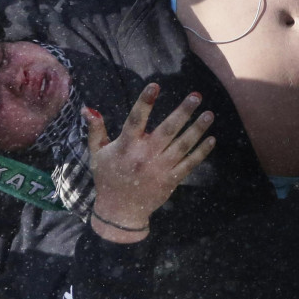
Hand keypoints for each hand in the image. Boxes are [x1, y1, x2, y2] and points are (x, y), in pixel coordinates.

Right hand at [84, 84, 215, 242]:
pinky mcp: (171, 180)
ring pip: (182, 145)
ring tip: (209, 114)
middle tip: (196, 96)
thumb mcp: (97, 154)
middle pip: (167, 130)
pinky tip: (211, 139)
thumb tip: (87, 108)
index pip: (136, 119)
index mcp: (126, 146)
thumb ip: (96, 130)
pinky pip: (189, 164)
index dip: (145, 102)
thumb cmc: (107, 179)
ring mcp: (160, 168)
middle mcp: (145, 155)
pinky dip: (201, 152)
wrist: (120, 213)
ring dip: (197, 129)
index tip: (155, 86)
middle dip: (183, 112)